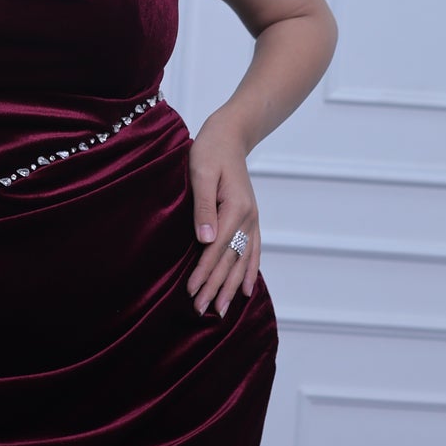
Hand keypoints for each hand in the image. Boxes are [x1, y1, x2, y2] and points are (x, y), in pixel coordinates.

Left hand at [185, 109, 261, 314]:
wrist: (230, 134)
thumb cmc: (210, 149)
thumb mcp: (200, 172)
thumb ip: (203, 207)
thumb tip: (205, 240)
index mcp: (234, 208)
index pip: (217, 249)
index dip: (205, 272)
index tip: (192, 292)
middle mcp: (248, 217)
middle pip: (231, 260)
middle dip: (217, 287)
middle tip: (203, 311)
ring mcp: (252, 219)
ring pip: (243, 260)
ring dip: (233, 286)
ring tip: (223, 310)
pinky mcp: (250, 217)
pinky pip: (253, 250)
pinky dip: (250, 270)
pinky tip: (247, 289)